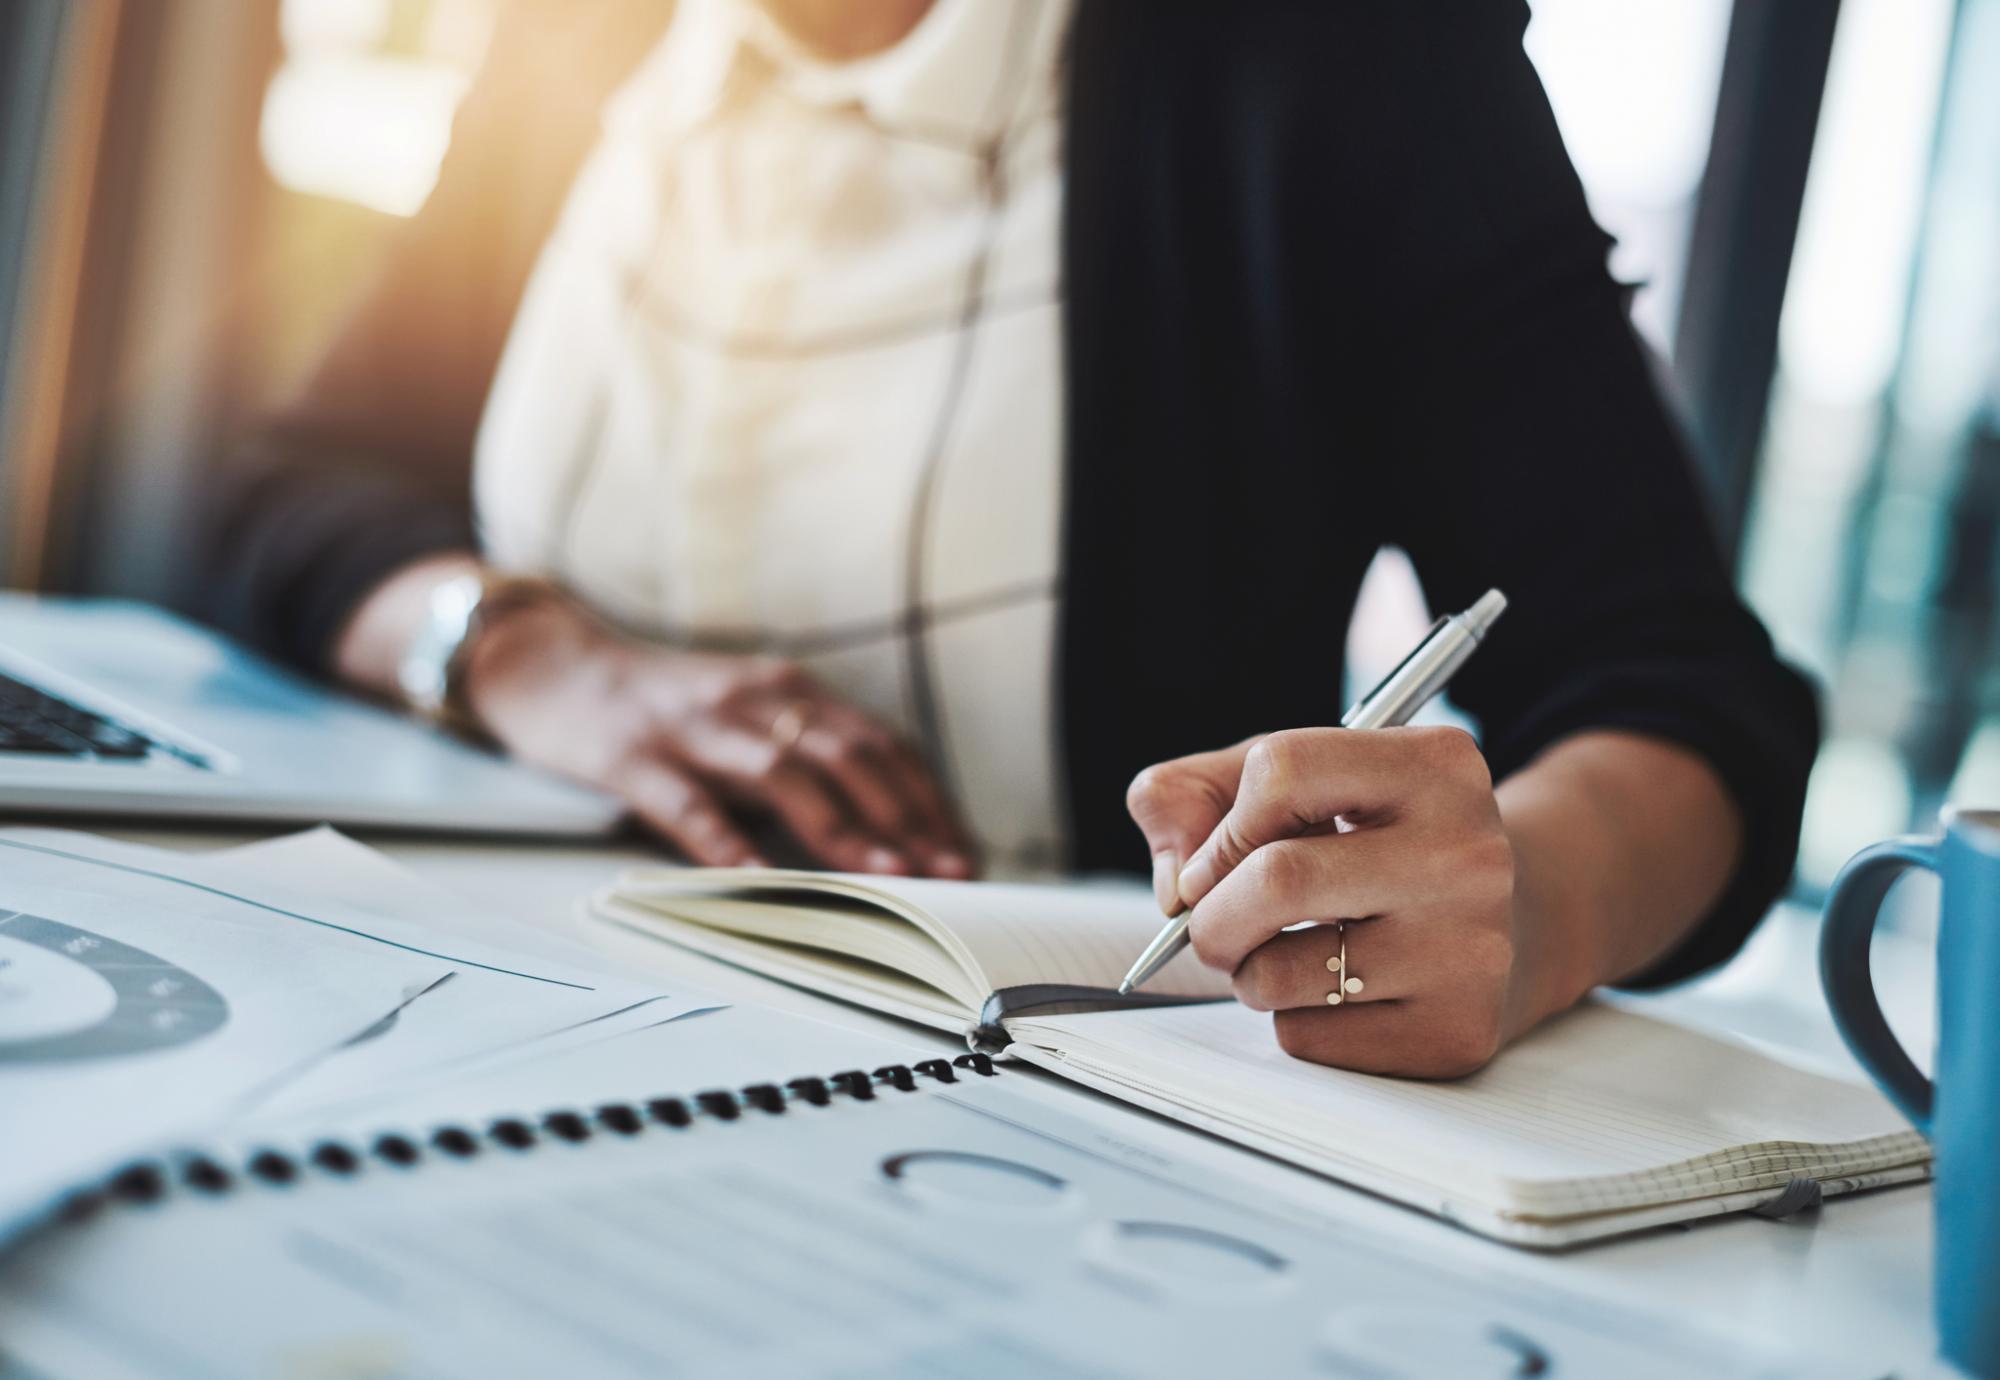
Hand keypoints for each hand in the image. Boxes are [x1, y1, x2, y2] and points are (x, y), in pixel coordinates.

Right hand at [463, 596, 972, 875]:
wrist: (551, 664)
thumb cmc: (663, 708)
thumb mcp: (746, 717)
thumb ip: (804, 758)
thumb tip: (883, 829)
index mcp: (788, 690)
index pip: (881, 743)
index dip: (929, 797)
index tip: (968, 850)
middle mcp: (752, 700)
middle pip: (851, 755)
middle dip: (910, 817)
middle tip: (954, 873)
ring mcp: (692, 726)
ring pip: (784, 776)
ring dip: (845, 828)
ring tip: (890, 877)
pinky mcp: (631, 755)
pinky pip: (687, 804)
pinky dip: (727, 844)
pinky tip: (760, 881)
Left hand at [1126, 727, 1528, 1077]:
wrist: (1516, 923)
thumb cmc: (1379, 843)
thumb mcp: (1301, 783)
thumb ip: (1198, 796)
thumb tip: (1174, 883)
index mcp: (1436, 766)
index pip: (1282, 770)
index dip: (1222, 824)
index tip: (1216, 859)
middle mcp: (1468, 853)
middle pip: (1277, 879)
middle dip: (1211, 914)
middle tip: (1212, 925)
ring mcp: (1469, 949)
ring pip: (1278, 975)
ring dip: (1247, 972)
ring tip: (1287, 952)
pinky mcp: (1454, 1031)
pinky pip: (1307, 1038)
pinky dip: (1292, 1020)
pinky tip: (1340, 992)